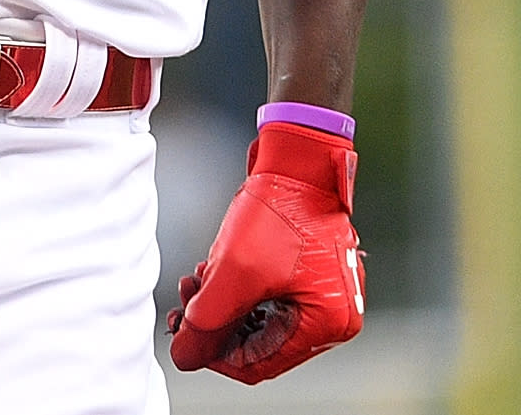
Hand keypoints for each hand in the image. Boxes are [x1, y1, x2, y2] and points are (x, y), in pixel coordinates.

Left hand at [165, 122, 365, 383]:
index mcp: (328, 323)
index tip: (184, 330)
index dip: (214, 353)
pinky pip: (272, 299)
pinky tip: (214, 270)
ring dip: (224, 305)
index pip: (259, 363)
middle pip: (259, 343)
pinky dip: (241, 291)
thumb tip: (185, 356)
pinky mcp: (315, 276)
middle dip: (216, 322)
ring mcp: (327, 294)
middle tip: (185, 300)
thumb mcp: (235, 270)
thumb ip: (207, 319)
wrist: (299, 157)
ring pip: (261, 321)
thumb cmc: (281, 207)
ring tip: (197, 279)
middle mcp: (336, 315)